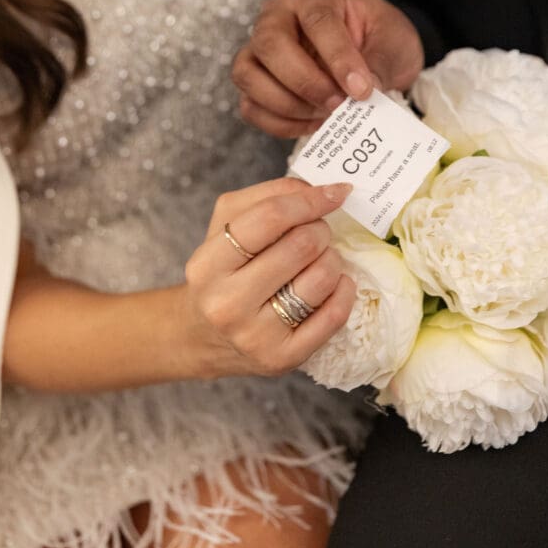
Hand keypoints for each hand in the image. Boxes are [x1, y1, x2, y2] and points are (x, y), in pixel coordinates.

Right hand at [183, 177, 355, 378]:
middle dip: (320, 230)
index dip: (309, 200)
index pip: (268, 218)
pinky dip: (344, 291)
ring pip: (321, 279)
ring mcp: (254, 335)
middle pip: (300, 246)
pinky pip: (333, 316)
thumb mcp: (227, 224)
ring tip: (321, 259)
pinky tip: (337, 283)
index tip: (336, 192)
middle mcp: (226, 302)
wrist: (202, 335)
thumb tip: (319, 188)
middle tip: (318, 232)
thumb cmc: (223, 271)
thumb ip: (267, 196)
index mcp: (208, 263)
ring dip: (333, 259)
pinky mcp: (281, 359)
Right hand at [232, 0, 423, 137]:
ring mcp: (259, 47)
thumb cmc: (378, 37)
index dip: (338, 57)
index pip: (318, 19)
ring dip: (287, 105)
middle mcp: (278, 14)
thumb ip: (380, 64)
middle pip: (270, 44)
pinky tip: (312, 124)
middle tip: (338, 105)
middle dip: (305, 83)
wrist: (371, 50)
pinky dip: (278, 123)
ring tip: (325, 115)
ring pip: (248, 74)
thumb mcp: (393, 42)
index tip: (361, 89)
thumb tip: (361, 94)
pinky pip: (250, 105)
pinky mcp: (254, 79)